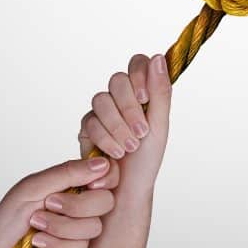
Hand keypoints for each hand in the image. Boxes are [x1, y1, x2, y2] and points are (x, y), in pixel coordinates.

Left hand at [0, 156, 119, 247]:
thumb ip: (69, 173)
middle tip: (48, 204)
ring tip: (37, 226)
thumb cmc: (8, 216)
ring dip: (61, 227)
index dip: (106, 179)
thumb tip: (103, 164)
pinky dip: (56, 245)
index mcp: (72, 180)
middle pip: (106, 202)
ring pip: (94, 228)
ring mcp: (78, 226)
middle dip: (75, 207)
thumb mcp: (35, 186)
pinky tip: (38, 242)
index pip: (108, 174)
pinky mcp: (72, 247)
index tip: (90, 186)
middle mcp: (80, 201)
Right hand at [79, 53, 171, 197]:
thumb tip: (157, 58)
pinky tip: (116, 154)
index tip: (145, 98)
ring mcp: (103, 110)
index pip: (137, 63)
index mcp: (143, 92)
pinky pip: (91, 121)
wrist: (128, 189)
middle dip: (130, 108)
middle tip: (141, 133)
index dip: (139, 76)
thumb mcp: (160, 125)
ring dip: (118, 126)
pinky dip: (106, 138)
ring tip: (130, 147)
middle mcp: (121, 97)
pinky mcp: (87, 126)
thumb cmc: (147, 159)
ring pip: (101, 99)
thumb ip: (160, 92)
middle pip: (117, 80)